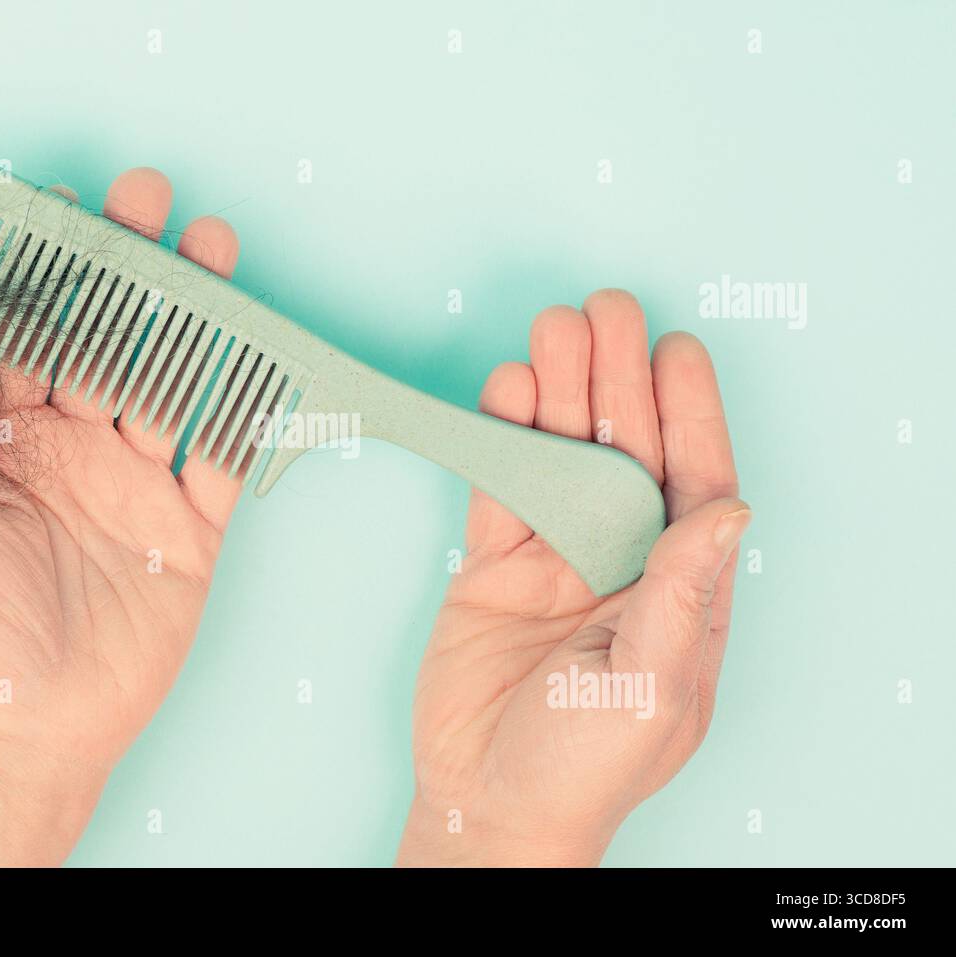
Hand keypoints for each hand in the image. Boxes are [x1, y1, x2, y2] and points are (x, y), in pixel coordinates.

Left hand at [0, 168, 243, 864]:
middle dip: (131, 271)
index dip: (46, 274)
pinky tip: (261, 353)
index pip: (32, 336)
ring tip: (214, 249)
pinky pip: (225, 459)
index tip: (61, 210)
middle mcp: (79, 448)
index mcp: (9, 440)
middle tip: (148, 203)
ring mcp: (140, 484)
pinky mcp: (192, 528)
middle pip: (113, 341)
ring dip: (198, 318)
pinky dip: (245, 409)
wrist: (27, 732)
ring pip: (176, 382)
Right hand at [397, 290, 745, 866]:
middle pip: (622, 452)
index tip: (677, 350)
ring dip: (556, 393)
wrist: (484, 802)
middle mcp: (621, 561)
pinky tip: (504, 393)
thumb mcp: (650, 687)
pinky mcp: (494, 564)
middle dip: (616, 379)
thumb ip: (683, 596)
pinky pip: (499, 487)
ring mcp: (555, 558)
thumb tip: (731, 511)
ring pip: (559, 456)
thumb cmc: (581, 769)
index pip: (692, 482)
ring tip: (551, 332)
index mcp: (678, 590)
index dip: (687, 413)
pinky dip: (498, 438)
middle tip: (603, 311)